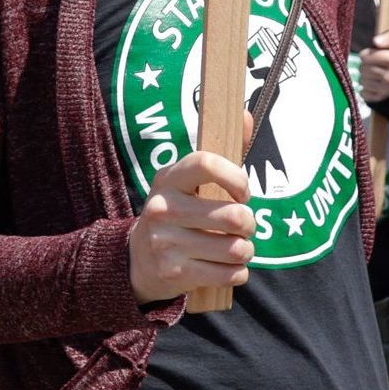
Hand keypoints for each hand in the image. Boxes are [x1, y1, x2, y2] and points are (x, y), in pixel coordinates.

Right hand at [127, 150, 255, 300]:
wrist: (139, 259)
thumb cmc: (179, 212)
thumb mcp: (190, 181)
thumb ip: (223, 151)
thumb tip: (246, 115)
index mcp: (169, 178)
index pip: (207, 163)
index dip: (237, 177)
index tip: (242, 192)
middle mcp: (163, 208)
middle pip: (234, 215)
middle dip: (249, 224)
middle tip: (243, 226)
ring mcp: (165, 242)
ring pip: (236, 249)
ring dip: (245, 251)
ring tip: (235, 248)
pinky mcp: (173, 273)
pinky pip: (230, 274)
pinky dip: (238, 272)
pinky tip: (226, 266)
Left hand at [357, 32, 388, 105]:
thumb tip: (375, 41)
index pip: (367, 56)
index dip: (367, 54)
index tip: (372, 55)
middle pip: (363, 68)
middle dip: (366, 66)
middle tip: (375, 66)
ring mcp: (388, 91)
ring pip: (362, 81)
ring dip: (366, 78)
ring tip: (377, 76)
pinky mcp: (383, 101)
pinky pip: (364, 93)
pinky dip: (367, 90)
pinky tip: (377, 87)